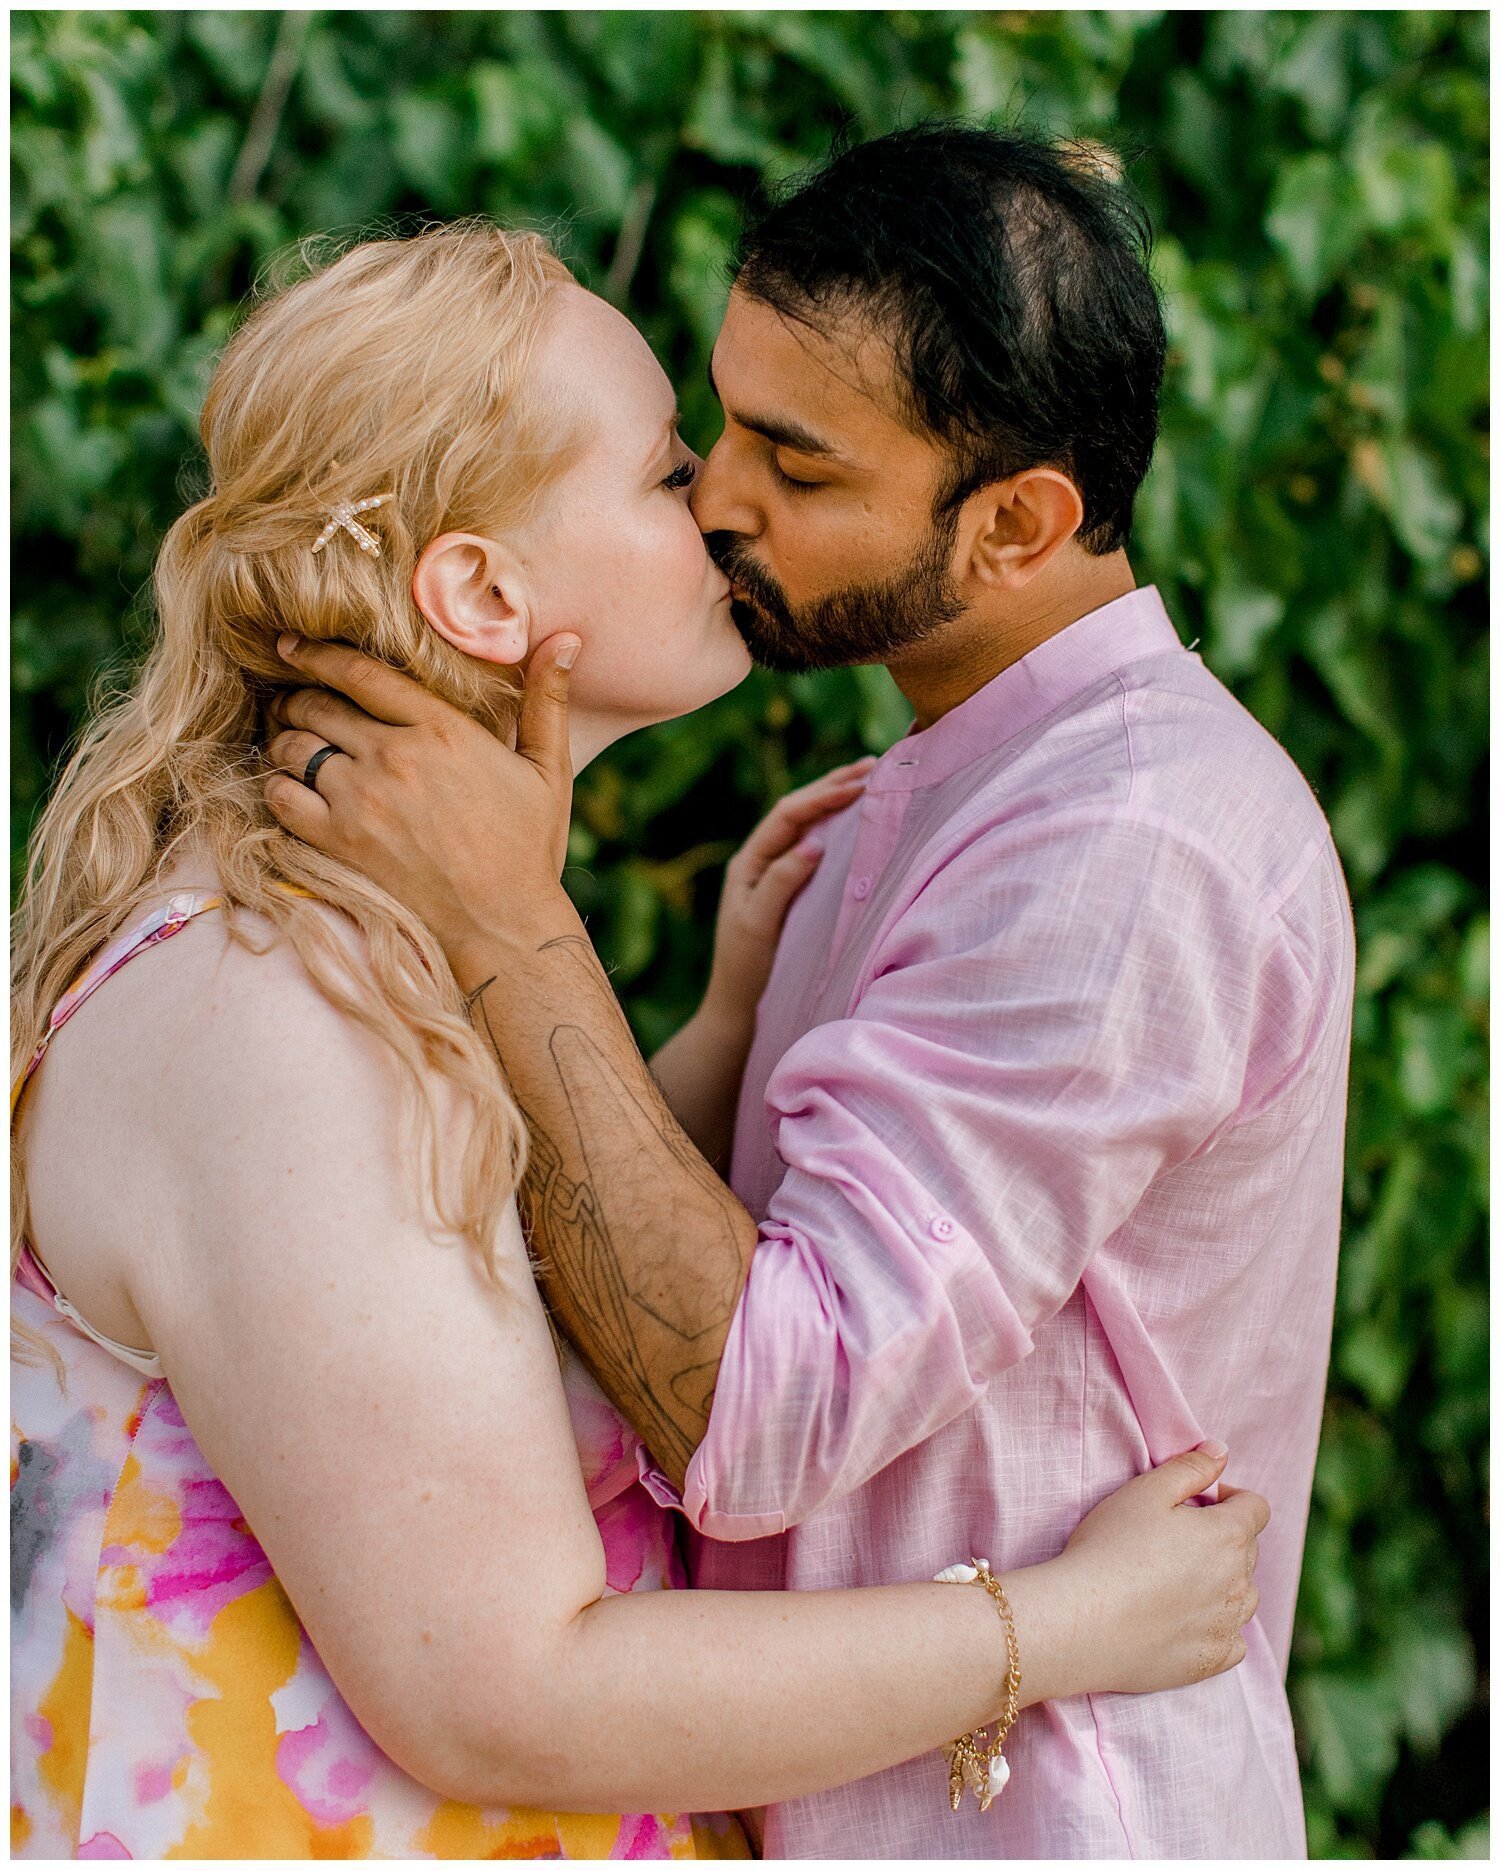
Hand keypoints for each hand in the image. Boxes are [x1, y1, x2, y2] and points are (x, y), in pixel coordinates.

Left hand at [262, 632, 580, 969]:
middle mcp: (393, 755)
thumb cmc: (528, 847)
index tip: (292, 646)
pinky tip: (289, 788)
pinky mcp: (339, 840)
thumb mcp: (548, 768)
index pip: (360, 673)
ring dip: (284, 739)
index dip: (317, 654)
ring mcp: (361, 798)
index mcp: (440, 729)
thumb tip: (568, 638)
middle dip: (298, 697)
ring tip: (289, 743)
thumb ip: (548, 700)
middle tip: (291, 701)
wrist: (501, 922)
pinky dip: (276, 786)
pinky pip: (281, 797)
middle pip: (317, 705)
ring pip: (292, 747)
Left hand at [700, 758, 876, 1038]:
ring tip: (868, 779)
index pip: (788, 816)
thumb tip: (814, 842)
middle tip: (872, 764)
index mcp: (749, 862)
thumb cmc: (746, 970)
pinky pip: (816, 851)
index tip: (859, 785)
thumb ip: (782, 882)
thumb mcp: (758, 924)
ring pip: (809, 828)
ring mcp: (777, 875)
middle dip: (833, 786)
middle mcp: (761, 861)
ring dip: (836, 802)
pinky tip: (857, 822)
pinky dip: (837, 831)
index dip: (823, 796)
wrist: (738, 1009)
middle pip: (799, 812)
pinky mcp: (792, 892)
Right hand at [1047, 1443, 1267, 1696]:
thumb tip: (1221, 1452)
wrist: (1083, 1621)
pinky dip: (1218, 1626)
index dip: (1229, 1497)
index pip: (1256, 1507)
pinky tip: (1184, 1618)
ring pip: (1243, 1596)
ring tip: (1177, 1579)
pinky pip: (1234, 1640)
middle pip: (1248, 1549)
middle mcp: (1240, 1581)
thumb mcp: (1144, 1491)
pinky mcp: (1213, 1660)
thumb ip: (1189, 1468)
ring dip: (1223, 1582)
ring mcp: (1229, 1625)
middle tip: (1173, 1538)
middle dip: (1221, 1537)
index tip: (1197, 1501)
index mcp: (1228, 1535)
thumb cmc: (1109, 1547)